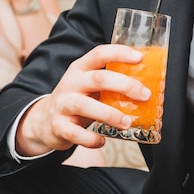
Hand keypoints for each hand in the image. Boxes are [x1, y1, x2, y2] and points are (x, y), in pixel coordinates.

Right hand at [14, 44, 151, 155]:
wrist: (45, 120)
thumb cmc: (78, 100)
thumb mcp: (89, 86)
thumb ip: (111, 84)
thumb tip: (147, 88)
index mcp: (80, 69)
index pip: (99, 54)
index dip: (119, 53)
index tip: (139, 58)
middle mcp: (71, 83)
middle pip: (97, 78)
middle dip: (124, 85)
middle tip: (144, 95)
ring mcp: (63, 105)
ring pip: (85, 105)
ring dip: (110, 114)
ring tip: (127, 123)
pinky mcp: (58, 126)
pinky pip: (76, 134)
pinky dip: (91, 139)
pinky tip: (103, 140)